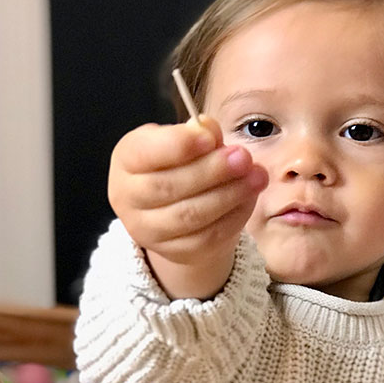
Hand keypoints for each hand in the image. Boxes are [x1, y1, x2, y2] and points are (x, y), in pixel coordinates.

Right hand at [107, 117, 267, 297]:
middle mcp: (128, 197)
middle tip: (243, 157)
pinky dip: (233, 216)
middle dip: (211, 171)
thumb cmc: (179, 164)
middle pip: (168, 187)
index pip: (144, 152)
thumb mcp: (183, 141)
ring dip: (229, 195)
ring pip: (190, 216)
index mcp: (126, 160)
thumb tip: (210, 130)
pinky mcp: (174, 252)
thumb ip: (196, 135)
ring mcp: (149, 230)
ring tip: (257, 176)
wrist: (175, 209)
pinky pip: (207, 237)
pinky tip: (249, 198)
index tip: (211, 138)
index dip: (178, 145)